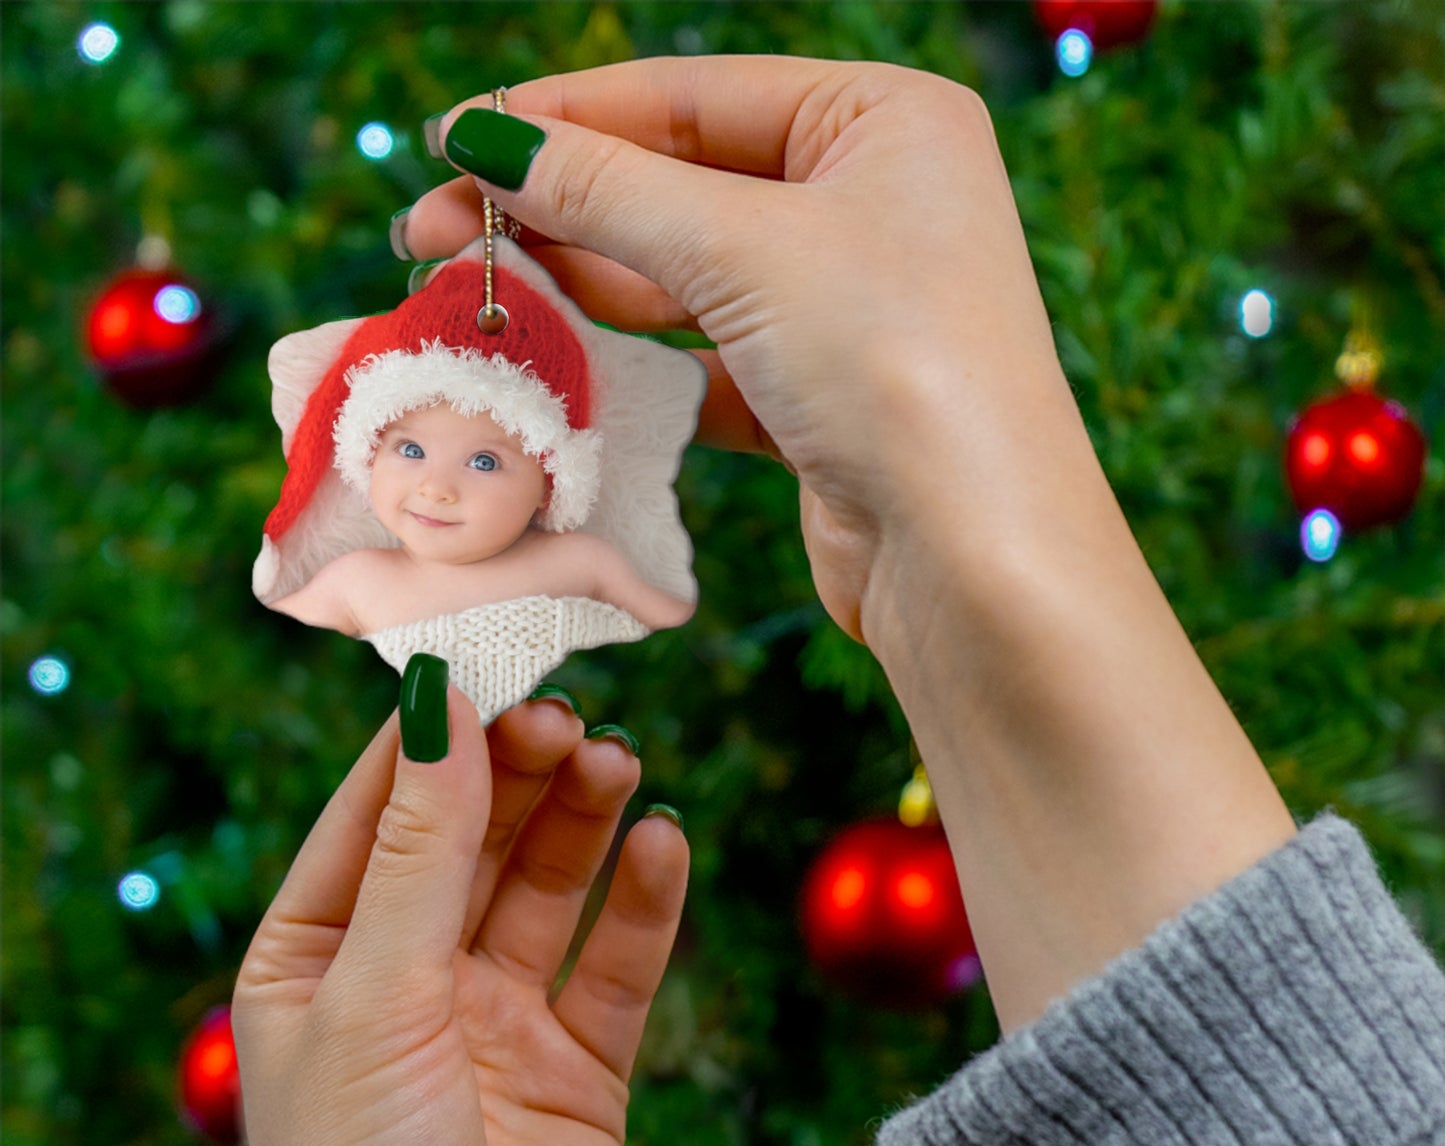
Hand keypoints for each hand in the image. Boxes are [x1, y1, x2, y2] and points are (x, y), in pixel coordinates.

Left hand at [232, 689, 686, 1145]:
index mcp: (318, 959)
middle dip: (519, 772)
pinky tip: (665, 844)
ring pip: (549, 886)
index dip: (432, 737)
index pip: (376, 812)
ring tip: (621, 762)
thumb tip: (438, 706)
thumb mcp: (374, 1001)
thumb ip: (418, 852)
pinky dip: (644, 902)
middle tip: (570, 716)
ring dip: (584, 821)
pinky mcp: (580, 1067)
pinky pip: (617, 963)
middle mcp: (408, 980)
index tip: (490, 663)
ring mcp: (498, 1022)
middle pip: (473, 837)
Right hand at [402, 57, 1092, 644]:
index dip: (563, 118)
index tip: (453, 140)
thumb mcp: (744, 249)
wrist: (972, 557)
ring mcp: (845, 305)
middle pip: (679, 185)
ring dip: (583, 286)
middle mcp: (870, 202)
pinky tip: (559, 365)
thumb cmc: (894, 365)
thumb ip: (608, 190)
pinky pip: (706, 359)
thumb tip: (485, 140)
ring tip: (478, 293)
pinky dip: (636, 365)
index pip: (691, 97)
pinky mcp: (818, 398)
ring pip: (685, 277)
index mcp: (882, 121)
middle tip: (432, 230)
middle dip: (557, 208)